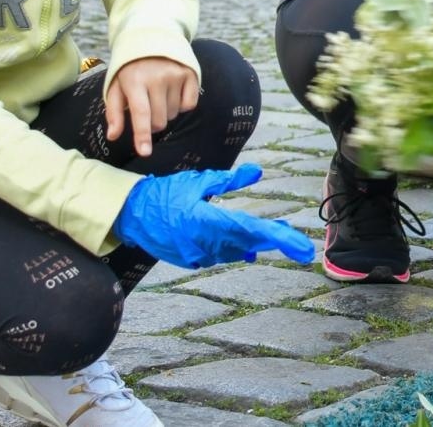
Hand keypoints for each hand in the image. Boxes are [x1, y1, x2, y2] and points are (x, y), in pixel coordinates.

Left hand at [107, 57, 199, 157]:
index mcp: (134, 82)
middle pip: (159, 120)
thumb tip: (112, 136)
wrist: (152, 39)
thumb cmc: (130, 69)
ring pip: (174, 114)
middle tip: (147, 108)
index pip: (140, 113)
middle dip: (152, 123)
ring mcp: (175, 75)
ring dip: (166, 112)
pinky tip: (173, 92)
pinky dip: (182, 105)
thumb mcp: (116, 87)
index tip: (145, 152)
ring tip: (158, 94)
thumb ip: (113, 112)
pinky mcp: (190, 74)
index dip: (142, 135)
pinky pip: (189, 105)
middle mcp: (157, 78)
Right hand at [113, 165, 315, 268]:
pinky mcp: (192, 260)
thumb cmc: (164, 193)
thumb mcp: (197, 182)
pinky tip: (251, 247)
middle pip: (250, 243)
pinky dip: (237, 248)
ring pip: (237, 251)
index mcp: (208, 221)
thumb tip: (257, 172)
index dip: (279, 237)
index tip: (301, 245)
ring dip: (258, 243)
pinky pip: (222, 255)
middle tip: (302, 245)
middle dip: (276, 242)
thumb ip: (228, 180)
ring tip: (280, 236)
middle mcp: (205, 243)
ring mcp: (198, 255)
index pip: (252, 230)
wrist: (130, 215)